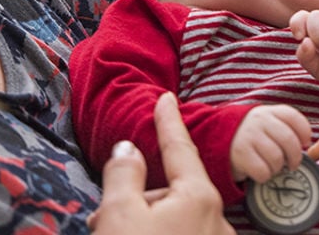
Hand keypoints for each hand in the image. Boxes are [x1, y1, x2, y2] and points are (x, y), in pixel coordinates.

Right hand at [89, 91, 233, 234]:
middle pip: (171, 192)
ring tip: (111, 233)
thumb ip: (124, 176)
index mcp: (199, 198)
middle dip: (138, 197)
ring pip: (174, 216)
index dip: (168, 121)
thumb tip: (128, 149)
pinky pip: (181, 233)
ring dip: (143, 219)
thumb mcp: (120, 217)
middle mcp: (216, 219)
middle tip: (102, 218)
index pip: (180, 148)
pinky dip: (159, 232)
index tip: (166, 98)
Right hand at [230, 104, 311, 182]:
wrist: (217, 137)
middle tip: (293, 164)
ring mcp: (249, 136)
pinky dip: (265, 176)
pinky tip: (260, 172)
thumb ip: (284, 127)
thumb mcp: (266, 122)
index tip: (305, 143)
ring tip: (272, 167)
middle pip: (288, 140)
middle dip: (295, 157)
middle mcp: (259, 121)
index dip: (304, 131)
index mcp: (269, 111)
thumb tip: (305, 145)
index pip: (293, 117)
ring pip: (276, 158)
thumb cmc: (251, 133)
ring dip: (277, 168)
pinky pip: (262, 171)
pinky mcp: (240, 154)